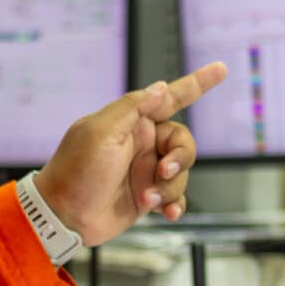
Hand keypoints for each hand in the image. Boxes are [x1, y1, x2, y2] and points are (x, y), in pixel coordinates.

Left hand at [35, 61, 226, 246]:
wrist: (64, 216)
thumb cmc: (76, 172)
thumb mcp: (100, 131)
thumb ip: (132, 107)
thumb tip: (159, 87)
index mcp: (132, 122)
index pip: (171, 98)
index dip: (197, 83)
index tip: (220, 69)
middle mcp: (142, 144)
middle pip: (183, 142)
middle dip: (180, 157)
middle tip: (163, 171)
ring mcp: (145, 170)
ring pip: (181, 172)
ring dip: (170, 187)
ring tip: (147, 198)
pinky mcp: (147, 195)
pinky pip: (176, 196)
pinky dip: (175, 204)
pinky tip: (167, 212)